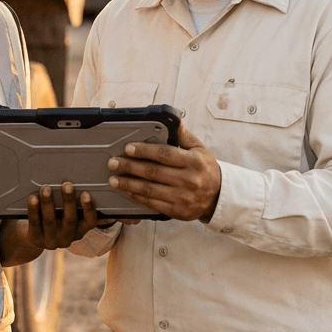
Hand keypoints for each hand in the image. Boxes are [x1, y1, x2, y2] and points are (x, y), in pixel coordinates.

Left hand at [23, 182, 107, 248]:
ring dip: (48, 203)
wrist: (35, 238)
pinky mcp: (37, 239)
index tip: (85, 193)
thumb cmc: (56, 219)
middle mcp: (68, 238)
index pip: (90, 222)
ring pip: (50, 221)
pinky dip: (34, 209)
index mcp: (80, 230)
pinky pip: (35, 223)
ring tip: (46, 188)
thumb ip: (70, 204)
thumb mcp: (66, 215)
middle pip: (70, 220)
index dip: (89, 208)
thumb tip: (69, 183)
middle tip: (67, 185)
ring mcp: (52, 241)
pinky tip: (33, 198)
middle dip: (69, 201)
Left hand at [107, 125, 221, 221]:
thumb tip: (174, 120)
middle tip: (113, 163)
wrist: (218, 196)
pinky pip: (153, 204)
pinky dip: (137, 197)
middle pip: (153, 172)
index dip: (144, 151)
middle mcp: (188, 180)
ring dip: (128, 184)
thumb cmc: (206, 170)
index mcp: (194, 162)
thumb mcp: (200, 150)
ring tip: (113, 179)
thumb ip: (184, 136)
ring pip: (150, 190)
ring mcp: (182, 198)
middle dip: (129, 167)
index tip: (128, 148)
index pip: (165, 154)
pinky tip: (127, 191)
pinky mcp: (177, 211)